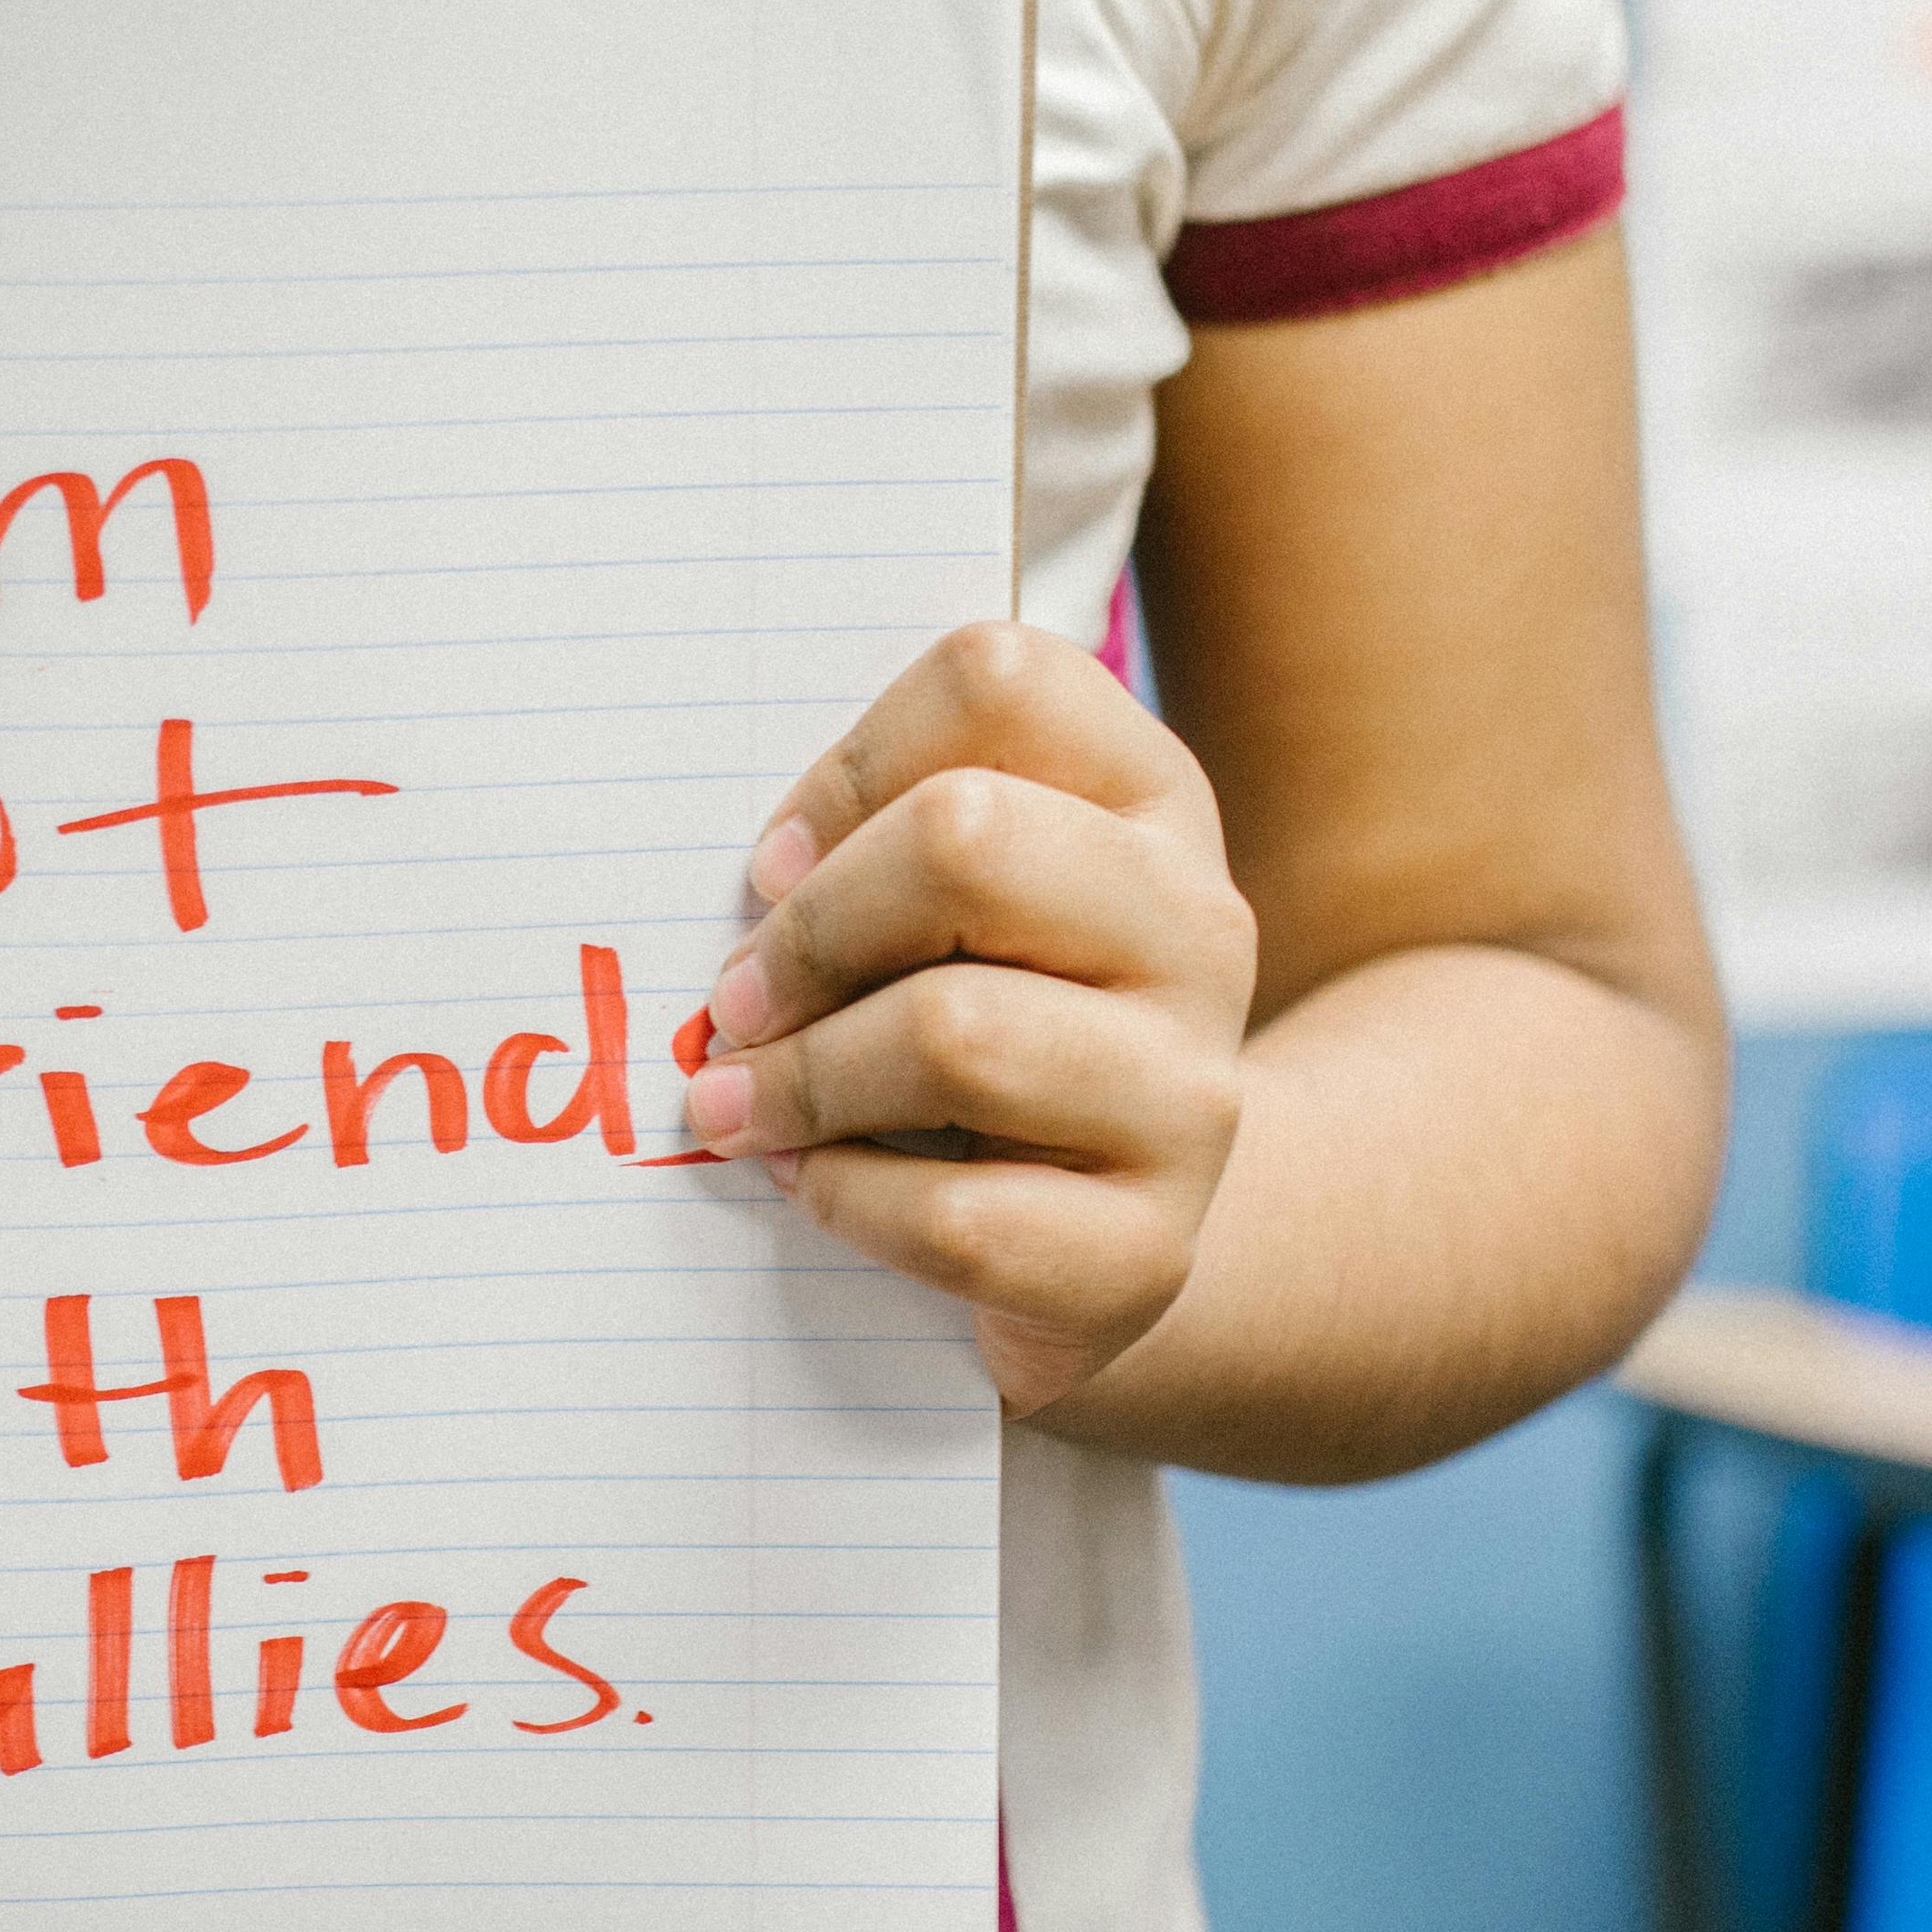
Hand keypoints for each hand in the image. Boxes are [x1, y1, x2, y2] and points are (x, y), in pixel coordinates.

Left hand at [688, 621, 1256, 1417]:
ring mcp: (1189, 1092)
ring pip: (953, 1033)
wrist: (1114, 1240)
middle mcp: (1196, 925)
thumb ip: (880, 845)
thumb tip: (757, 876)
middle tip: (735, 1002)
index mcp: (1147, 798)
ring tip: (739, 1107)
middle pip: (961, 840)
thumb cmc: (993, 1034)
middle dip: (808, 930)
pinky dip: (847, 1201)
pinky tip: (817, 1188)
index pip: (999, 680)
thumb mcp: (962, 913)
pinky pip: (959, 1216)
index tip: (776, 863)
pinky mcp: (1149, 1251)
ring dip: (802, 1078)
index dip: (851, 763)